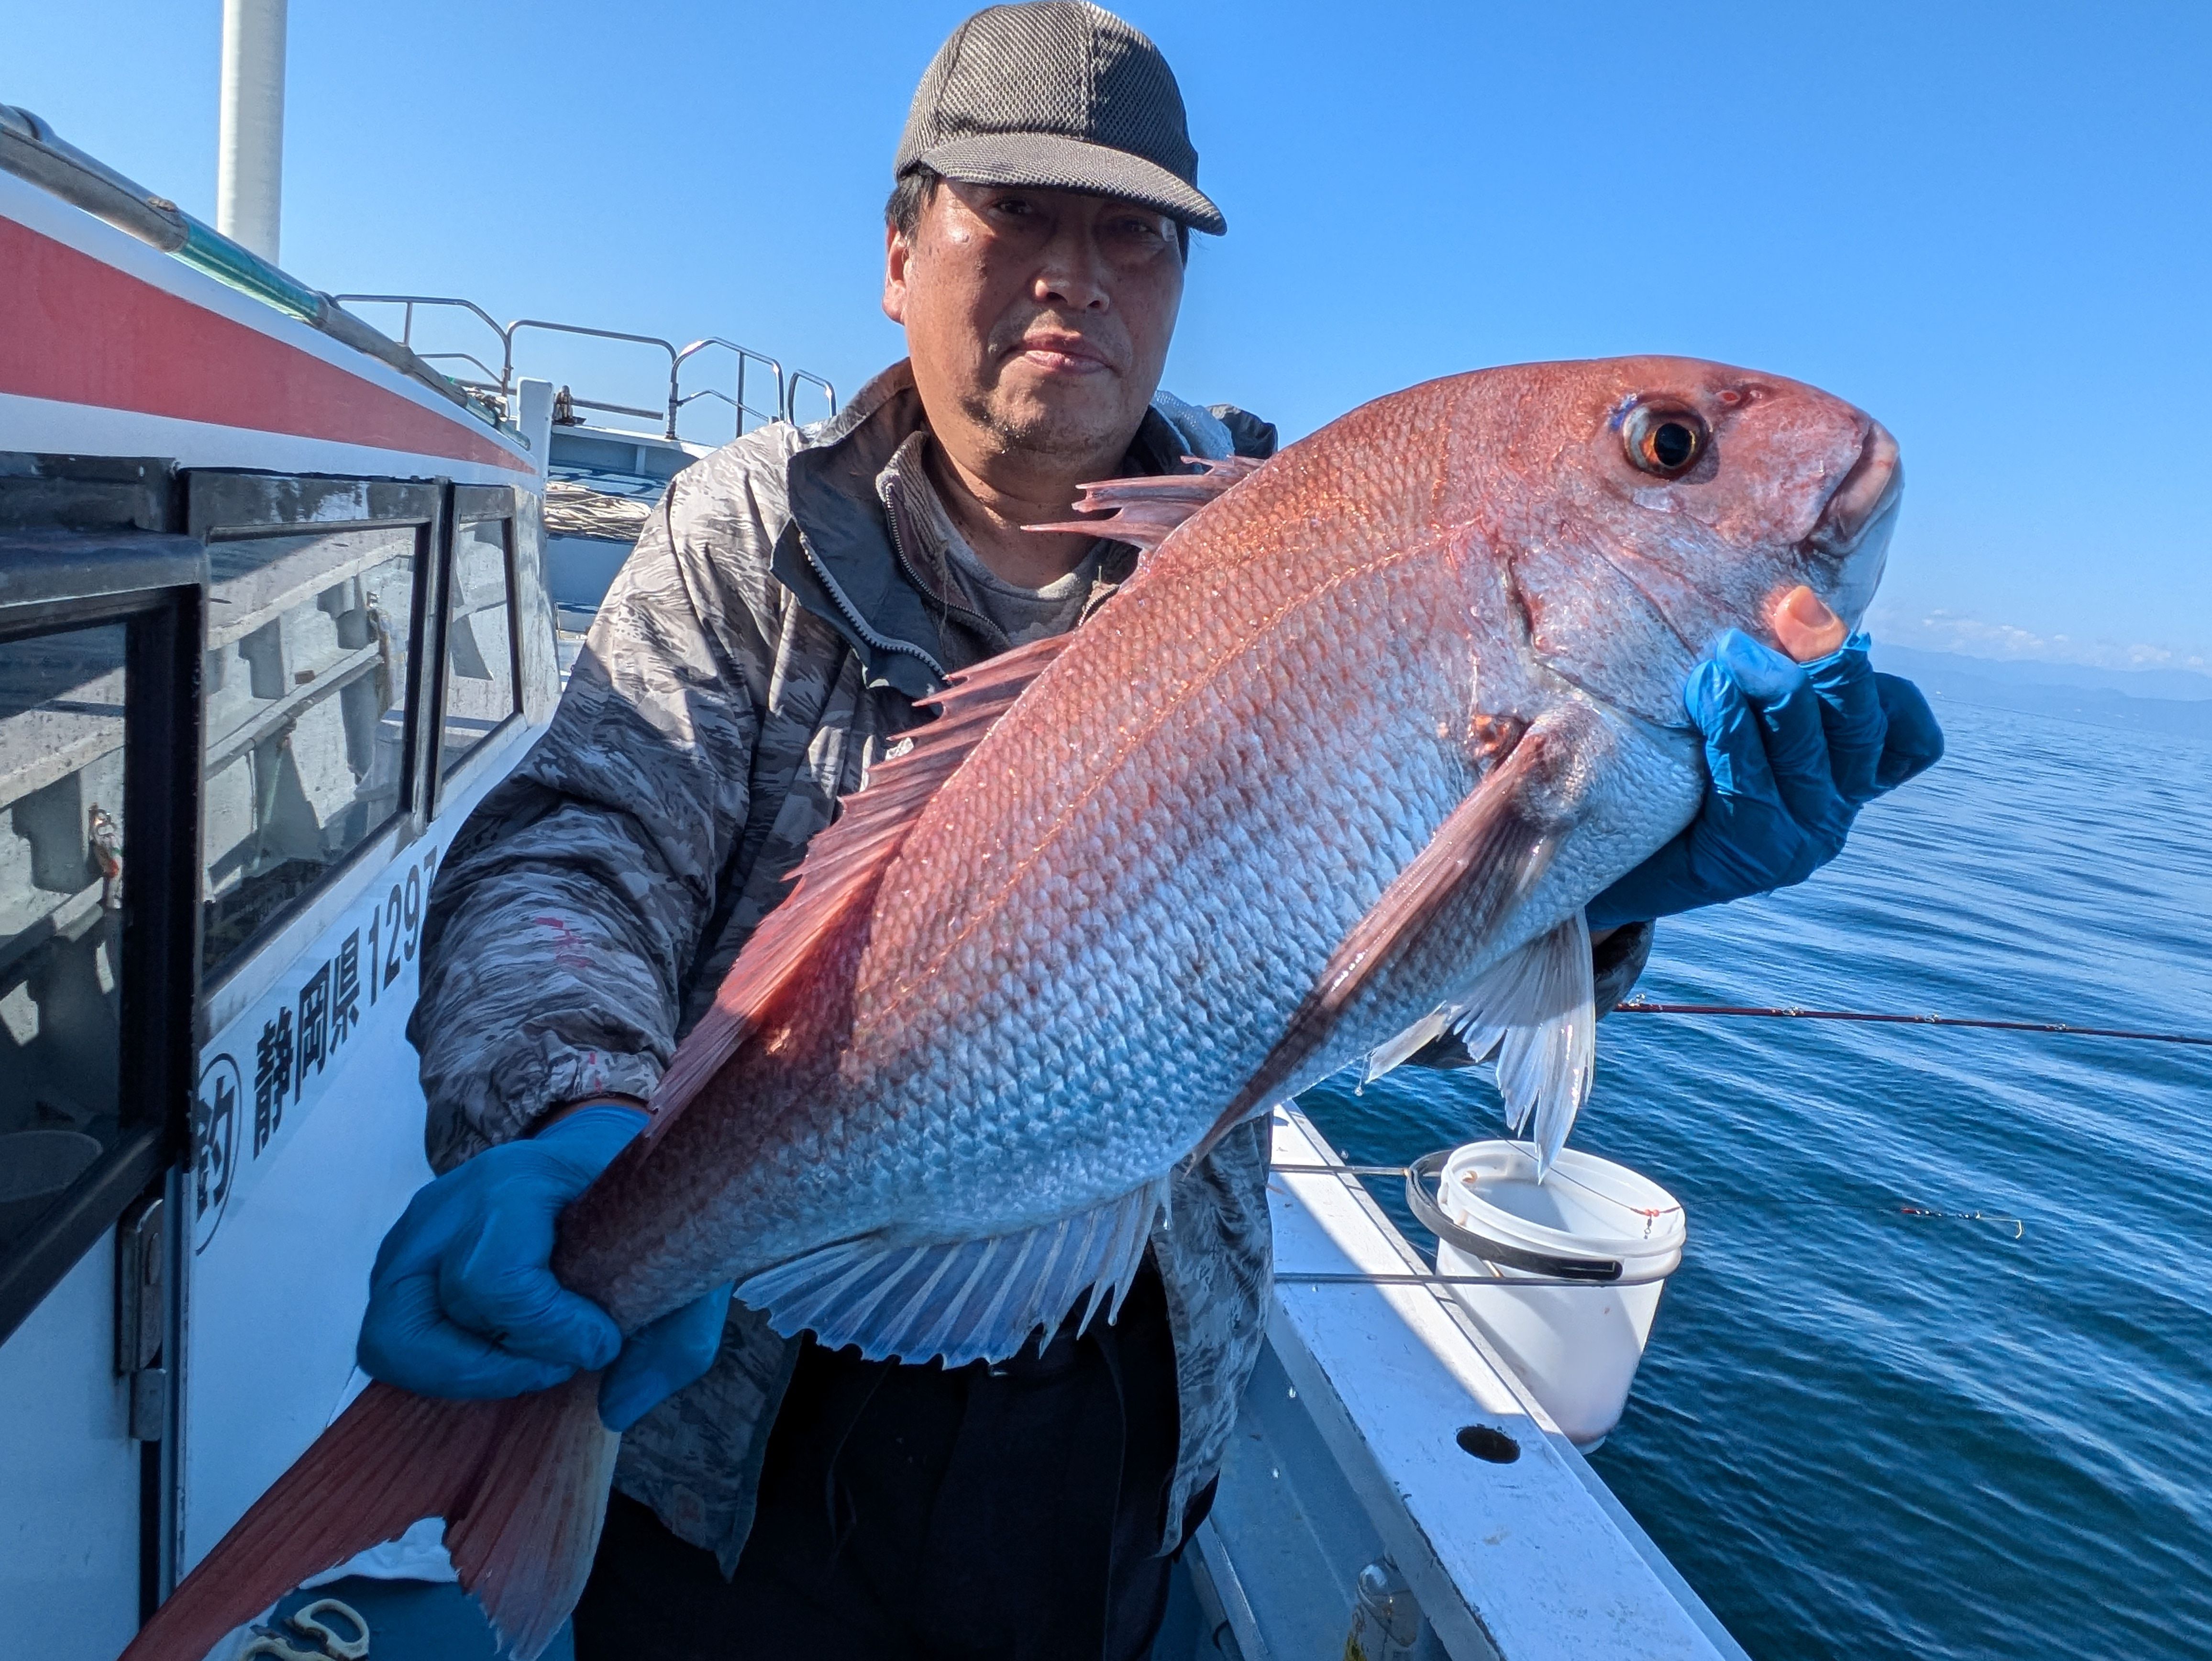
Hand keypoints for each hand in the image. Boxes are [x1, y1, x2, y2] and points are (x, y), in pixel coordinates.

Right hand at [357, 1105, 731, 1431]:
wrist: (593, 1149)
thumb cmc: (633, 1199)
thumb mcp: (684, 1250)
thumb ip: (677, 1335)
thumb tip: (620, 1410)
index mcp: (514, 1181)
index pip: (497, 1281)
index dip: (550, 1333)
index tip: (603, 1342)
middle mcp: (446, 1206)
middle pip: (428, 1321)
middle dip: (497, 1366)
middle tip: (558, 1364)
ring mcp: (410, 1237)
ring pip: (394, 1340)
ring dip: (465, 1371)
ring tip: (530, 1361)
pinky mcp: (398, 1267)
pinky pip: (394, 1340)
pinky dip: (448, 1364)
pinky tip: (505, 1350)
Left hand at [1585, 591, 1942, 928]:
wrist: (1614, 859)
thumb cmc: (1676, 770)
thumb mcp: (1736, 718)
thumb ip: (1770, 679)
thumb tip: (1791, 595)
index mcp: (1847, 775)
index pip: (1908, 733)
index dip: (1878, 682)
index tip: (1829, 630)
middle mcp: (1835, 809)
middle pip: (1860, 727)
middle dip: (1828, 662)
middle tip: (1790, 607)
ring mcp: (1799, 840)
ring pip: (1806, 750)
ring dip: (1772, 688)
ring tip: (1731, 649)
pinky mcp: (1750, 858)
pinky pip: (1751, 786)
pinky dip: (1732, 730)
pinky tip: (1707, 691)